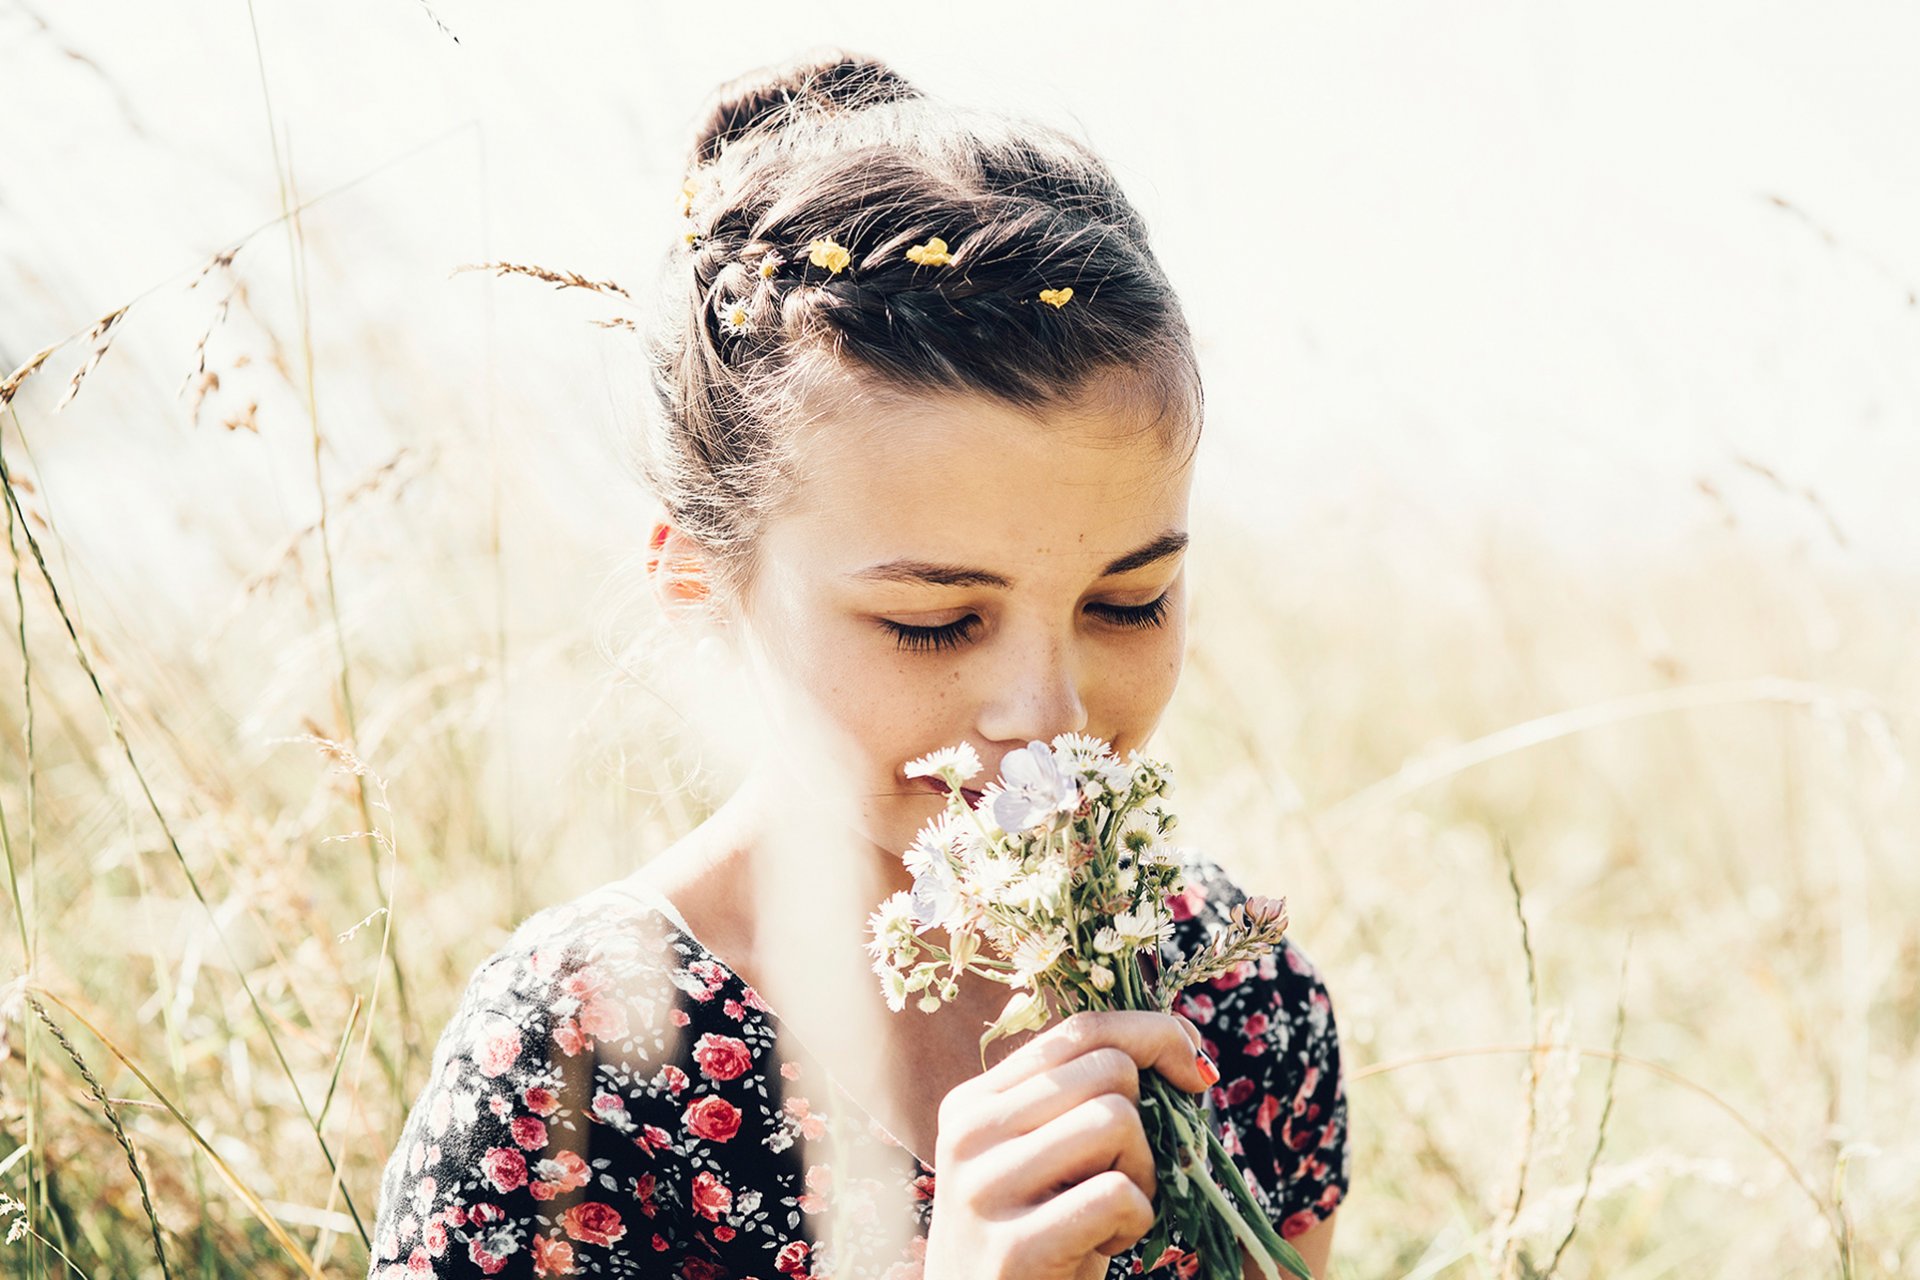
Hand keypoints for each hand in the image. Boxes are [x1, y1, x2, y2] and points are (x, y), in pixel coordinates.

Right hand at [921, 1009, 1217, 1279]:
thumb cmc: (1039, 1237)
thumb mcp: (1045, 1157)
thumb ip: (1083, 1095)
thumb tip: (1182, 1041)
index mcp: (975, 1101)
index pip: (1080, 1029)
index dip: (1154, 1036)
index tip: (1193, 1074)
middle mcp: (969, 1133)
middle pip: (1109, 1070)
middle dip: (1145, 1123)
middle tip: (1122, 1177)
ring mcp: (984, 1189)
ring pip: (1116, 1121)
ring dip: (1142, 1174)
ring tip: (1111, 1213)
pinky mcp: (1014, 1248)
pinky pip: (1118, 1193)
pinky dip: (1137, 1221)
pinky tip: (1104, 1244)